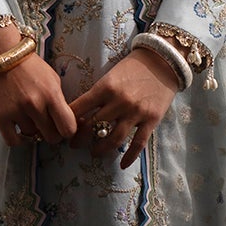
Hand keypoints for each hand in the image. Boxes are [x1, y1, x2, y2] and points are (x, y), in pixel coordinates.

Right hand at [0, 53, 77, 147]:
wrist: (1, 54)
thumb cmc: (30, 66)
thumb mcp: (52, 79)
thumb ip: (59, 101)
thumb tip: (66, 122)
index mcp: (51, 94)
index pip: (68, 128)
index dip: (68, 130)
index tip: (64, 127)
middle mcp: (34, 105)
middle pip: (51, 137)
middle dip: (51, 133)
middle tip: (47, 125)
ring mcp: (16, 111)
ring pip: (31, 136)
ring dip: (32, 130)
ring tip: (28, 116)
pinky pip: (12, 140)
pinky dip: (17, 139)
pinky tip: (18, 129)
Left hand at [68, 50, 179, 169]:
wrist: (162, 61)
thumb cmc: (132, 67)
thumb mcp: (110, 76)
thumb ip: (97, 94)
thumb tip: (79, 113)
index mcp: (105, 87)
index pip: (79, 108)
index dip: (68, 121)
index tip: (63, 128)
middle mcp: (119, 101)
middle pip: (92, 126)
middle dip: (80, 138)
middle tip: (73, 145)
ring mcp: (136, 112)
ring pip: (113, 139)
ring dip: (100, 149)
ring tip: (94, 152)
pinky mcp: (151, 120)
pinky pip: (138, 143)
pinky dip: (129, 156)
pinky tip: (123, 165)